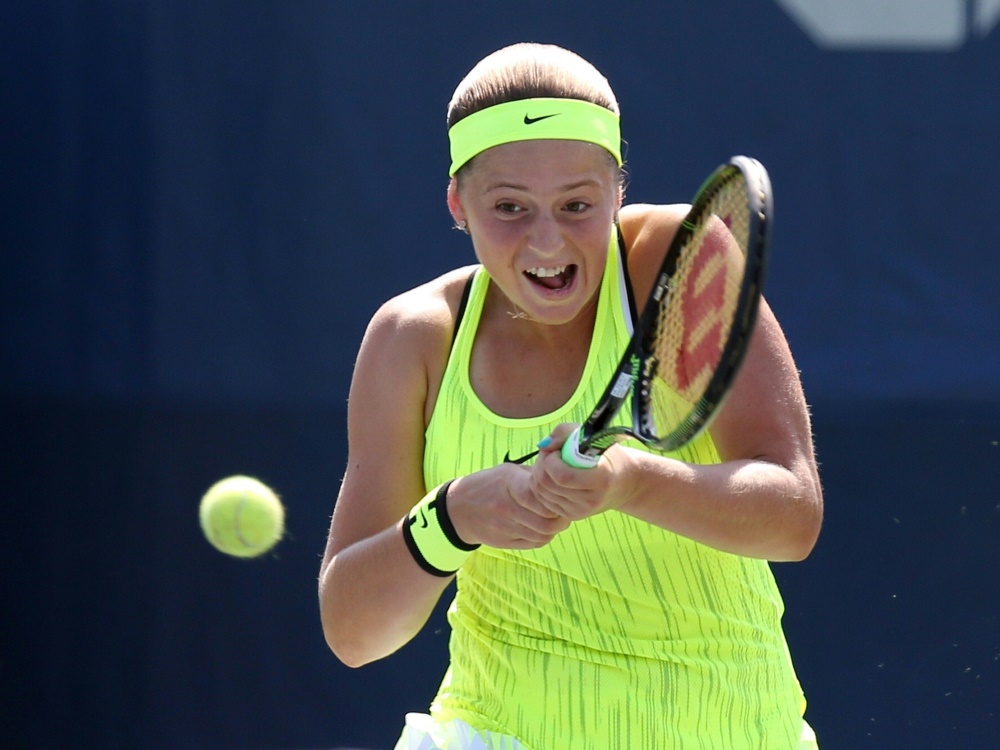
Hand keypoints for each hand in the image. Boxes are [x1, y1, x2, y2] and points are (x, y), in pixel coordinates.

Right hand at [446, 464, 570, 549]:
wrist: (457, 509)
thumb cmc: (487, 485)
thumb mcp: (508, 471)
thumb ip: (533, 476)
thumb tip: (560, 477)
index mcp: (509, 485)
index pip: (543, 495)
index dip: (558, 497)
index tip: (562, 494)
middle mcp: (507, 508)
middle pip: (548, 521)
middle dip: (561, 516)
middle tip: (564, 509)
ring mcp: (506, 528)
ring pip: (544, 535)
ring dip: (555, 527)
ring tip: (554, 518)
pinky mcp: (505, 543)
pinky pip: (534, 543)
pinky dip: (544, 536)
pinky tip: (542, 527)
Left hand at [530, 424, 630, 520]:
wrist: (624, 483)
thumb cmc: (606, 455)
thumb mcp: (592, 436)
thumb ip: (565, 432)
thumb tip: (543, 445)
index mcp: (601, 479)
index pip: (562, 476)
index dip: (551, 460)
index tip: (558, 450)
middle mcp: (591, 500)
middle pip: (547, 484)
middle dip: (542, 464)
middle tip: (551, 454)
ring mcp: (581, 511)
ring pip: (541, 493)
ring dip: (539, 474)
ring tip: (553, 464)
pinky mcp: (572, 516)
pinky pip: (544, 501)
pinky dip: (542, 486)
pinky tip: (553, 477)